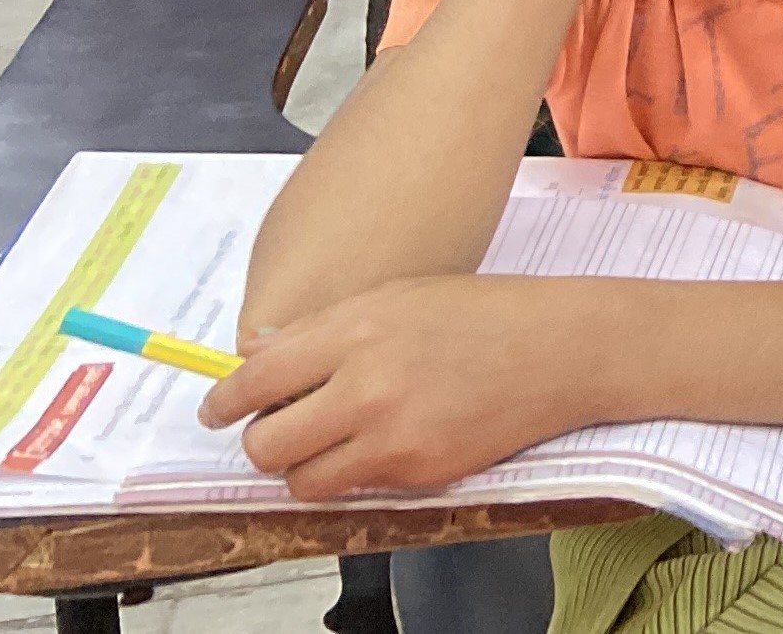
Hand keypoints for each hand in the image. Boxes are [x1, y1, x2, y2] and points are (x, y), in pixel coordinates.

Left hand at [207, 275, 590, 498]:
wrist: (565, 349)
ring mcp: (394, 437)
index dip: (223, 401)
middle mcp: (367, 388)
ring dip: (303, 467)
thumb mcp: (400, 295)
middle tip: (277, 429)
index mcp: (356, 332)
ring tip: (329, 443)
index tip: (217, 409)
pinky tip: (385, 441)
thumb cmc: (486, 312)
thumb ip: (322, 329)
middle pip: (264, 444)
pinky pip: (358, 488)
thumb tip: (257, 357)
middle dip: (261, 441)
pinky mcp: (421, 473)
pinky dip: (357, 472)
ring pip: (302, 481)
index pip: (255, 381)